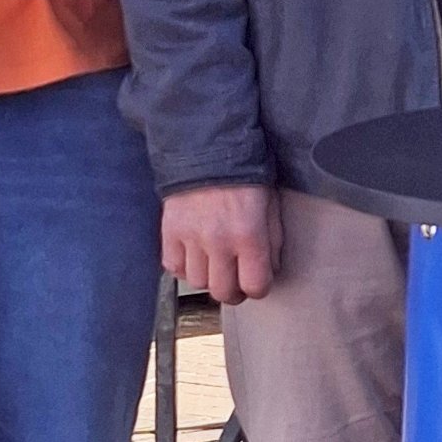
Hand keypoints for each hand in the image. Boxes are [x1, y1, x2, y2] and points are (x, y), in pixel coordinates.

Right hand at [162, 184, 277, 302]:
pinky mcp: (169, 232)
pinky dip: (184, 266)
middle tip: (235, 279)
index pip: (255, 286)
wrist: (207, 148)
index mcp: (249, 234)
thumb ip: (272, 242)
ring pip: (197, 283)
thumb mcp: (270, 206)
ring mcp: (190, 238)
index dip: (258, 288)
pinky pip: (173, 267)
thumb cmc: (245, 176)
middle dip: (233, 290)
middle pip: (222, 292)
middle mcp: (218, 241)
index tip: (257, 281)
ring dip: (208, 277)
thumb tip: (268, 272)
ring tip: (214, 262)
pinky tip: (194, 254)